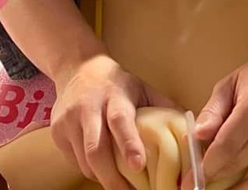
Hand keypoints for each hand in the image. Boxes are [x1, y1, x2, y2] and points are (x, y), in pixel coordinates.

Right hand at [50, 54, 178, 189]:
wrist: (78, 69)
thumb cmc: (118, 83)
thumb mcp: (143, 88)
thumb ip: (165, 108)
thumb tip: (191, 133)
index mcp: (114, 94)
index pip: (120, 120)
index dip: (129, 144)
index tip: (139, 165)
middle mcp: (88, 107)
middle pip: (96, 149)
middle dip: (113, 177)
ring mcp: (69, 121)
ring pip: (84, 160)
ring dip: (103, 178)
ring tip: (121, 185)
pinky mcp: (57, 133)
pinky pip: (75, 161)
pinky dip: (91, 171)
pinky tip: (104, 171)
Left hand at [194, 46, 247, 189]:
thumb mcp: (233, 82)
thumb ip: (213, 112)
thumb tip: (195, 138)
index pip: (227, 145)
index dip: (206, 166)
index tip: (192, 179)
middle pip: (242, 165)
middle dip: (217, 178)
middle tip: (201, 184)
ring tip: (224, 189)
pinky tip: (247, 181)